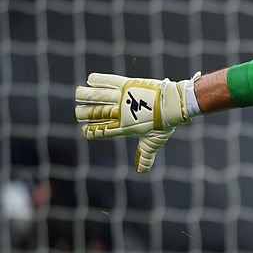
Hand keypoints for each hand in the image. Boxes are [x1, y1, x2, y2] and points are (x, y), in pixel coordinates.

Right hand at [75, 73, 192, 172]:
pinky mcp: (128, 84)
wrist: (174, 105)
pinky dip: (98, 80)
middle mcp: (121, 112)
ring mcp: (124, 97)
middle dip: (84, 114)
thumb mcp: (153, 141)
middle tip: (78, 113)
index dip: (91, 131)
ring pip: (98, 96)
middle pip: (96, 113)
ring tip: (78, 94)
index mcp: (126, 127)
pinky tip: (90, 80)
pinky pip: (108, 81)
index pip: (103, 131)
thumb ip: (145, 155)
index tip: (85, 131)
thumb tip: (141, 172)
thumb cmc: (165, 124)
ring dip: (85, 95)